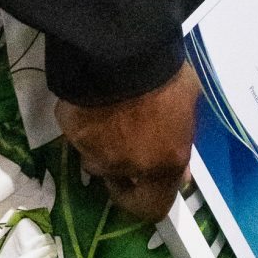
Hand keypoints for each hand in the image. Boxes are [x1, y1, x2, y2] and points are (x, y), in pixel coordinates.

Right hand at [54, 60, 199, 223]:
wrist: (123, 49)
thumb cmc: (165, 77)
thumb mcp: (188, 105)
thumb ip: (182, 143)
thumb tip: (181, 173)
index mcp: (160, 166)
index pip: (150, 208)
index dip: (145, 200)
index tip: (142, 184)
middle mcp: (123, 166)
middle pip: (116, 178)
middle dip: (121, 166)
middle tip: (128, 137)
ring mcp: (92, 149)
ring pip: (94, 155)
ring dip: (103, 141)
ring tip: (111, 110)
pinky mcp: (69, 129)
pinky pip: (78, 131)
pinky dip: (85, 121)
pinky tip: (95, 98)